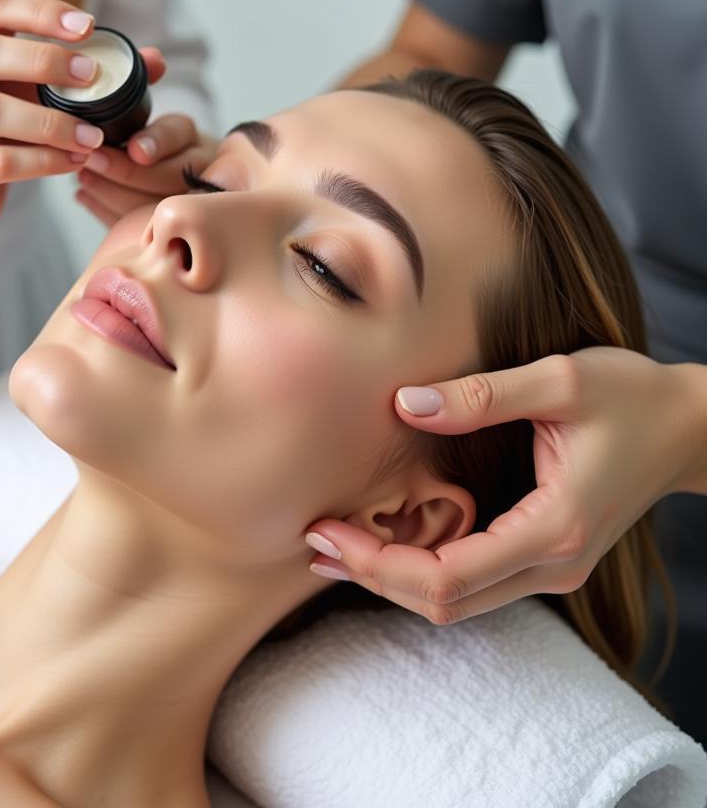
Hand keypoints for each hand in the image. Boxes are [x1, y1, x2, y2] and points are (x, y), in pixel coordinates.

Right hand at [0, 0, 164, 234]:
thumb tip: (155, 61)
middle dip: (46, 61)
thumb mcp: (37, 92)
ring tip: (93, 135)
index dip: (42, 11)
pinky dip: (43, 162)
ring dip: (51, 122)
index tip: (89, 27)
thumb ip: (90, 74)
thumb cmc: (2, 130)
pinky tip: (74, 162)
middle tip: (93, 77)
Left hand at [74, 64, 217, 225]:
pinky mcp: (164, 226)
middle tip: (89, 162)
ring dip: (112, 193)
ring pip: (153, 205)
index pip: (179, 138)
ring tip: (81, 180)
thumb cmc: (153, 132)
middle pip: (168, 178)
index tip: (134, 148)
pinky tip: (84, 196)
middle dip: (126, 173)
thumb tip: (155, 58)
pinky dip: (107, 211)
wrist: (180, 172)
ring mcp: (183, 203)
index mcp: (192, 139)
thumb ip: (149, 81)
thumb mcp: (151, 105)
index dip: (157, 142)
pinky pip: (137, 226)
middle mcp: (196, 172)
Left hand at [304, 347, 706, 623]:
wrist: (688, 427)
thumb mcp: (561, 379)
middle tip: (313, 539)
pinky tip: (383, 543)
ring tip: (332, 545)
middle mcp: (552, 565)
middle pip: (444, 603)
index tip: (325, 530)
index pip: (448, 577)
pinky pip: (471, 583)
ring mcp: (550, 569)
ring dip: (391, 579)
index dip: (378, 562)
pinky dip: (420, 570)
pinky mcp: (544, 557)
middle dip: (372, 576)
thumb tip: (405, 404)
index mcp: (554, 529)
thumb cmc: (631, 396)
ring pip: (456, 603)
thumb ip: (482, 394)